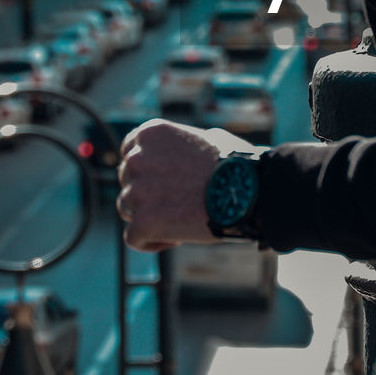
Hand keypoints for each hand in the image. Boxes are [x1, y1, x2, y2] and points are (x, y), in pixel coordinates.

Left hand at [116, 119, 256, 251]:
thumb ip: (182, 146)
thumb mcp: (207, 138)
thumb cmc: (236, 165)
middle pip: (129, 181)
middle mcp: (137, 158)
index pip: (129, 151)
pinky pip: (134, 237)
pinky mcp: (142, 221)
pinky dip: (151, 241)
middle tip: (178, 202)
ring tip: (180, 220)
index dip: (146, 169)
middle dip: (148, 192)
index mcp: (151, 133)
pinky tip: (176, 237)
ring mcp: (137, 190)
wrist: (247, 192)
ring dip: (149, 215)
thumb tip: (181, 156)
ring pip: (128, 208)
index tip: (164, 181)